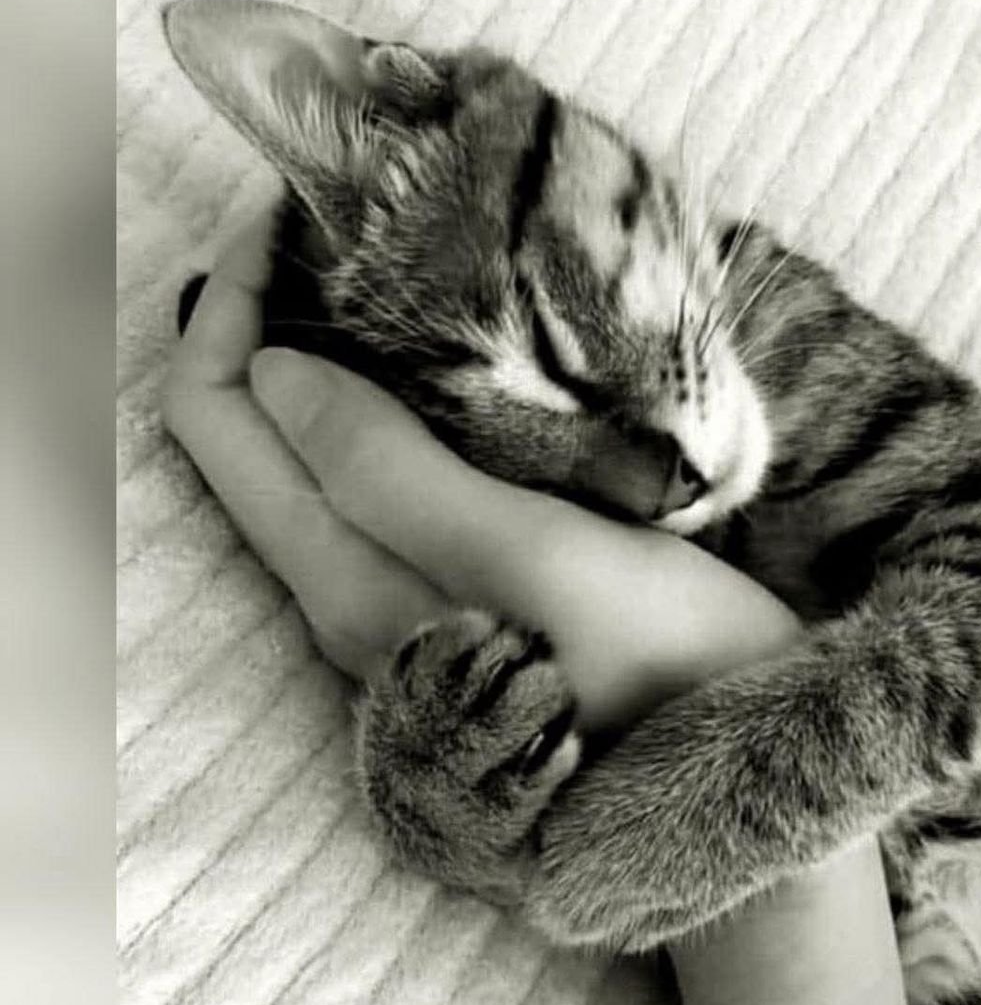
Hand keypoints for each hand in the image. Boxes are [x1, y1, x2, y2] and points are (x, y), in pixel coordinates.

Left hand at [164, 201, 802, 901]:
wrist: (735, 787)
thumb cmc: (670, 670)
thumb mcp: (545, 561)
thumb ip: (399, 480)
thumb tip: (278, 375)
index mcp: (351, 585)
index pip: (221, 421)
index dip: (235, 304)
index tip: (298, 217)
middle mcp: (343, 605)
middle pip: (241, 442)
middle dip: (263, 321)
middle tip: (338, 231)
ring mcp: (387, 613)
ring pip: (299, 467)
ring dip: (317, 366)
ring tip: (382, 281)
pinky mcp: (438, 607)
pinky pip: (360, 498)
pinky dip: (368, 419)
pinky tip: (432, 377)